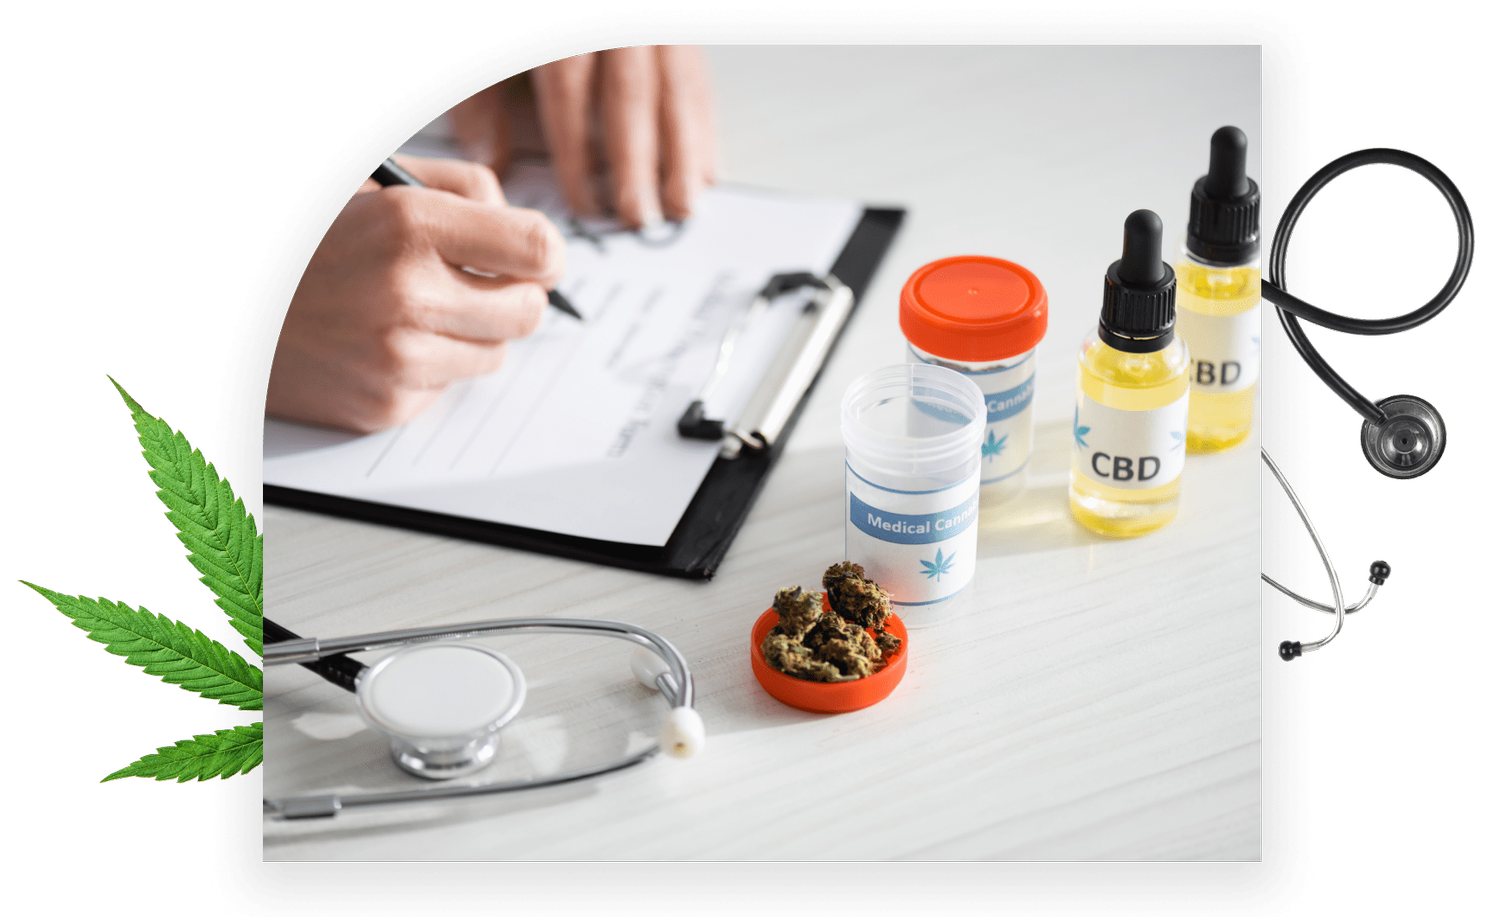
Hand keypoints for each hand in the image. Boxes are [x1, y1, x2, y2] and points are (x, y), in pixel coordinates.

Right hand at [266, 155, 564, 432]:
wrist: (227, 309)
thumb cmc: (304, 240)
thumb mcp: (375, 182)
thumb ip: (463, 191)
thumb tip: (531, 238)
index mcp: (409, 223)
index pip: (538, 249)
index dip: (544, 255)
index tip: (534, 258)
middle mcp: (406, 294)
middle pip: (528, 311)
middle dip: (514, 296)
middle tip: (482, 285)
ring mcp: (396, 358)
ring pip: (493, 355)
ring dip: (470, 334)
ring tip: (414, 309)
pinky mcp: (384, 405)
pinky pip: (447, 388)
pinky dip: (428, 368)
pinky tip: (381, 342)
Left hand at [449, 45, 715, 226]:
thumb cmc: (525, 23)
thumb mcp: (490, 49)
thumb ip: (484, 102)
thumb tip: (491, 164)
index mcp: (563, 29)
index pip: (569, 96)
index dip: (577, 156)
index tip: (585, 205)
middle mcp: (614, 24)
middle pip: (630, 98)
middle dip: (637, 166)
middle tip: (637, 218)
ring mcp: (656, 27)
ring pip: (676, 93)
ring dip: (683, 157)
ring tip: (681, 207)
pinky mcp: (682, 34)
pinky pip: (700, 84)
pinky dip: (705, 131)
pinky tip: (707, 172)